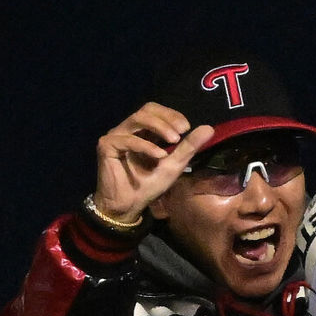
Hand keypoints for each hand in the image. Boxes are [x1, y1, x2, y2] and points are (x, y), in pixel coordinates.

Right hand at [94, 103, 215, 223]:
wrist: (129, 205)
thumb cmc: (149, 185)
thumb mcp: (174, 165)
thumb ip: (189, 147)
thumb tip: (209, 128)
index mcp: (143, 132)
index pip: (155, 111)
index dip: (171, 114)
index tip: (187, 127)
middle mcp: (128, 130)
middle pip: (146, 110)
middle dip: (166, 118)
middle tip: (182, 130)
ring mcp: (116, 136)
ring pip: (136, 119)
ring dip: (158, 127)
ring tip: (174, 140)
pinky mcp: (106, 146)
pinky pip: (127, 140)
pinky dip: (145, 146)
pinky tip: (159, 155)